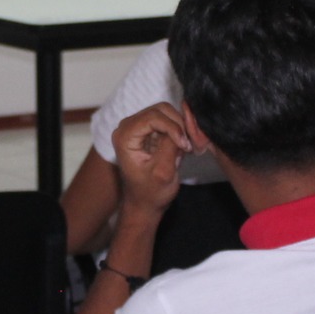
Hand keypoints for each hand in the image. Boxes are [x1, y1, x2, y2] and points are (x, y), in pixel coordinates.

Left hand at [110, 103, 188, 225]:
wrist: (145, 203)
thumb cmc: (150, 193)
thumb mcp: (163, 172)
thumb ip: (170, 147)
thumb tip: (182, 128)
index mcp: (124, 136)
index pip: (153, 116)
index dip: (173, 127)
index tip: (185, 146)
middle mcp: (128, 127)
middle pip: (160, 110)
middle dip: (179, 125)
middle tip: (190, 145)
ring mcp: (137, 127)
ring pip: (166, 112)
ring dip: (181, 128)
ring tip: (187, 147)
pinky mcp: (148, 130)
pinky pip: (168, 120)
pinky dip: (179, 131)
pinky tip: (183, 148)